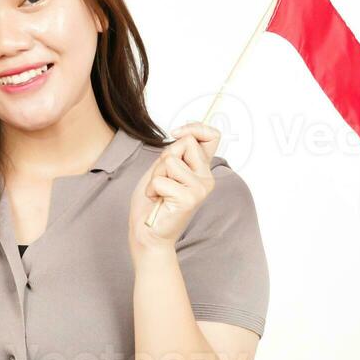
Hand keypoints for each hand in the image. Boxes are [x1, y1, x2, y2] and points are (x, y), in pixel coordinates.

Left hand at [128, 122, 220, 251]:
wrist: (147, 232)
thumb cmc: (153, 201)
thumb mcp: (162, 168)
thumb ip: (175, 152)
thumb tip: (183, 134)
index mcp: (201, 169)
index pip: (212, 136)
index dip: (196, 128)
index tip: (177, 132)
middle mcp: (206, 178)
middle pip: (186, 143)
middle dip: (165, 158)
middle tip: (162, 180)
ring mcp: (200, 188)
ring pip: (171, 160)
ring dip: (156, 175)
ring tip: (159, 192)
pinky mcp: (190, 198)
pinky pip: (161, 179)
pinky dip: (152, 189)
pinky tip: (158, 201)